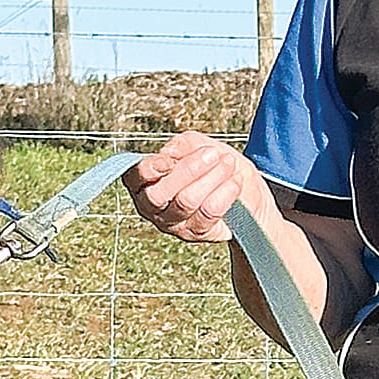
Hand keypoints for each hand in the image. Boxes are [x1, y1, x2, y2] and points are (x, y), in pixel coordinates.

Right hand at [123, 131, 260, 244]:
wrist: (242, 186)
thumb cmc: (212, 163)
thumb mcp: (196, 145)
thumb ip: (180, 145)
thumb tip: (168, 153)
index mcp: (144, 181)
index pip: (136, 177)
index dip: (151, 169)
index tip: (170, 159)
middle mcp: (152, 206)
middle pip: (159, 195)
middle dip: (188, 170)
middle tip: (212, 154)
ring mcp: (174, 223)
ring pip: (186, 201)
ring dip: (212, 177)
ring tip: (228, 163)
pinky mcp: (197, 233)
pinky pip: (208, 212)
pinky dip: (224, 193)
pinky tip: (234, 181)